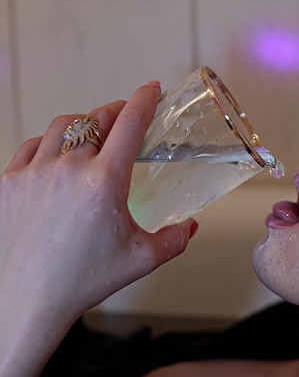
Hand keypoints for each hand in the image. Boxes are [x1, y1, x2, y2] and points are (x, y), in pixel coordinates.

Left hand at [0, 82, 197, 375]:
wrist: (24, 301)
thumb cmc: (80, 281)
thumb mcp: (141, 259)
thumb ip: (174, 239)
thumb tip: (188, 228)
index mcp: (104, 181)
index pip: (130, 123)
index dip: (144, 99)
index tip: (151, 89)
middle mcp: (68, 169)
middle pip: (96, 119)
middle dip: (116, 111)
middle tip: (126, 115)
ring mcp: (34, 172)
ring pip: (62, 126)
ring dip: (83, 123)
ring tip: (93, 133)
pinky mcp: (9, 183)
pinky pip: (30, 146)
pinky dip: (48, 142)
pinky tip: (56, 153)